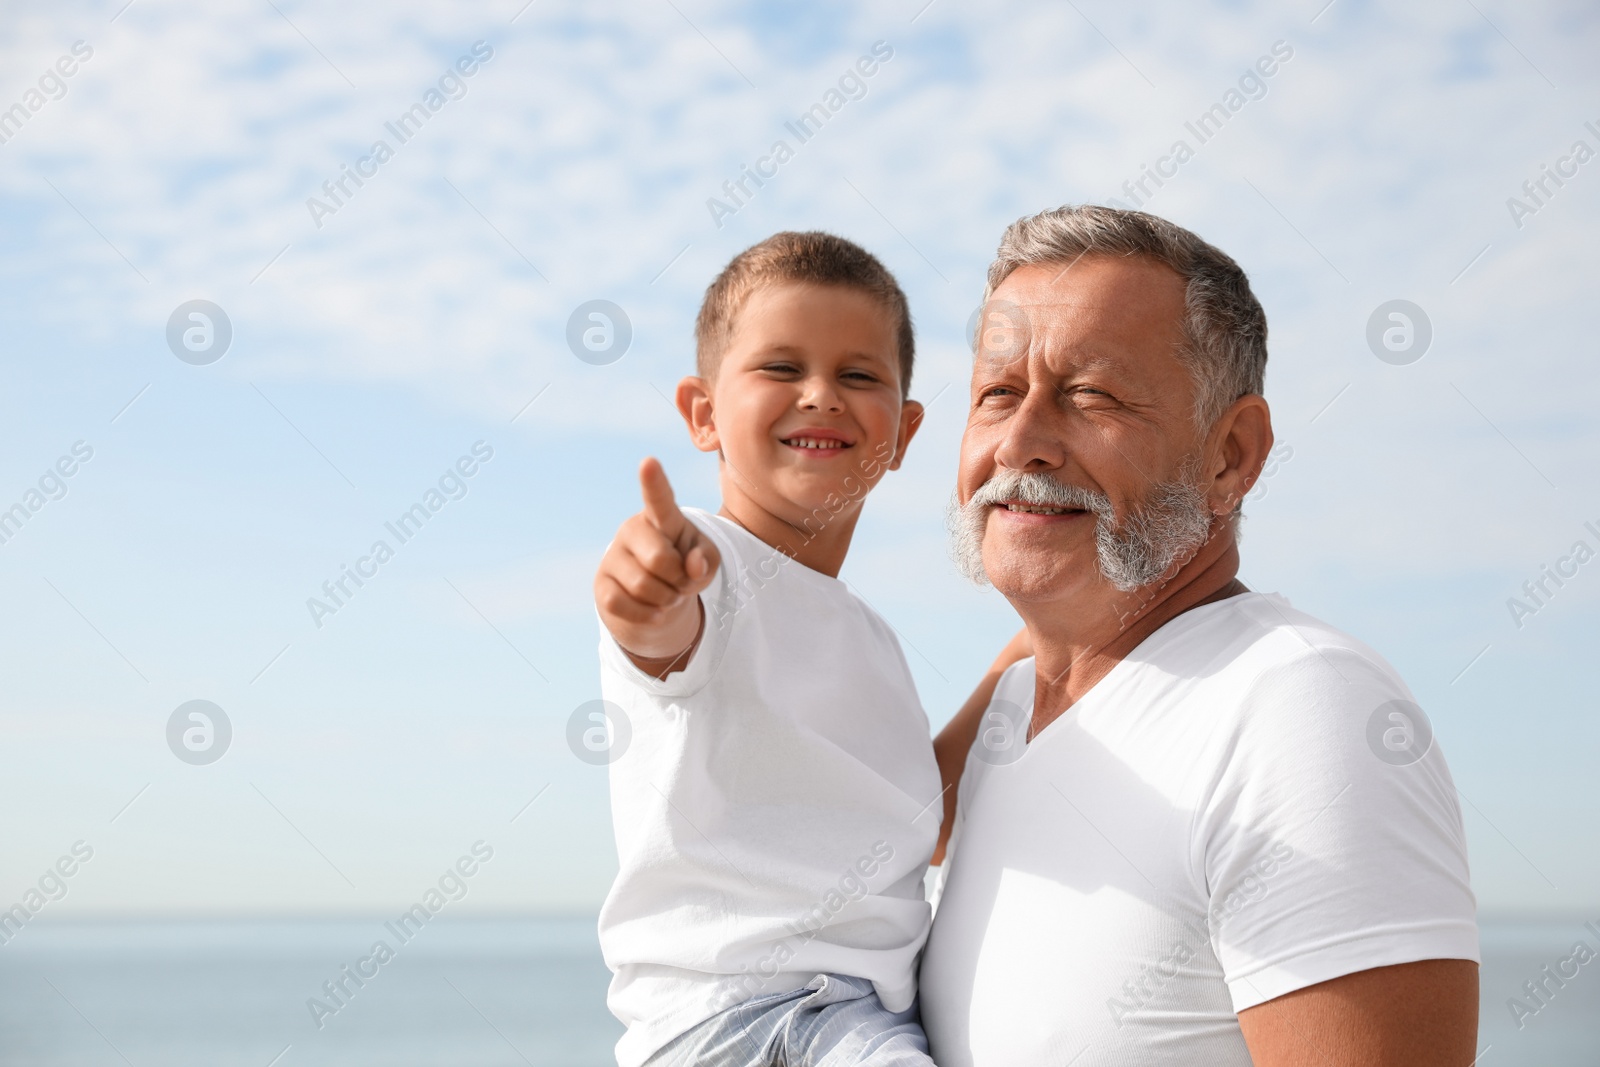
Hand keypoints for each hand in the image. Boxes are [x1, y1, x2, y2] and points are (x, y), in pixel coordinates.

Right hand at [595, 458, 721, 675]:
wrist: (660, 597)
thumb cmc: (687, 566)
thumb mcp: (708, 560)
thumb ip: (707, 558)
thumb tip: (692, 565)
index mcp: (662, 517)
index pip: (658, 498)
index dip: (653, 482)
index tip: (648, 462)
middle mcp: (632, 529)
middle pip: (659, 560)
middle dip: (678, 580)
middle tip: (680, 581)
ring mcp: (613, 556)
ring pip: (643, 587)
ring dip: (666, 600)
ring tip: (668, 594)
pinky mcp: (601, 584)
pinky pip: (622, 604)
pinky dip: (648, 615)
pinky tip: (655, 610)